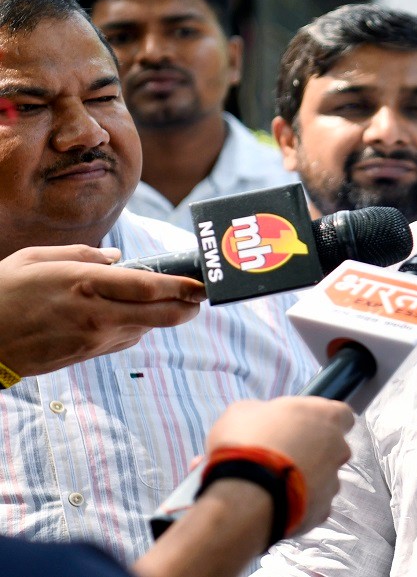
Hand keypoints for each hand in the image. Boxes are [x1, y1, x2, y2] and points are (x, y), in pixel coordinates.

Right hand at [0, 245, 205, 376]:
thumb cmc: (3, 293)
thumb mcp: (36, 259)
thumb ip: (82, 255)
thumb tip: (115, 257)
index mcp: (85, 284)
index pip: (150, 287)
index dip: (184, 286)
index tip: (203, 283)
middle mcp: (96, 314)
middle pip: (162, 314)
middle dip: (188, 306)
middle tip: (200, 296)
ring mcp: (94, 339)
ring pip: (147, 327)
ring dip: (162, 315)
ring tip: (168, 300)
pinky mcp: (88, 355)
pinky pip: (127, 340)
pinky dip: (138, 326)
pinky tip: (131, 315)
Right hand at [204, 397, 354, 535]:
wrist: (245, 495)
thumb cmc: (246, 444)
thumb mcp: (244, 411)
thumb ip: (265, 412)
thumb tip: (263, 419)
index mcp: (325, 417)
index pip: (342, 414)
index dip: (323, 419)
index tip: (305, 425)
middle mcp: (337, 448)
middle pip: (333, 447)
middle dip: (313, 451)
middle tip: (282, 455)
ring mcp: (332, 482)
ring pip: (324, 478)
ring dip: (306, 479)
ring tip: (274, 483)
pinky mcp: (322, 511)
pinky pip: (314, 505)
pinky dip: (299, 505)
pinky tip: (276, 503)